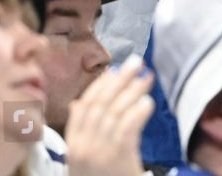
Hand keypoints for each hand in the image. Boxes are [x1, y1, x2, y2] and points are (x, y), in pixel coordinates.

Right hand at [64, 54, 155, 175]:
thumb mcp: (82, 160)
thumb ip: (81, 132)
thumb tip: (78, 103)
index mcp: (72, 146)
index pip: (84, 107)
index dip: (100, 86)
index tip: (114, 71)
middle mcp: (83, 147)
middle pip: (101, 104)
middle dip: (120, 80)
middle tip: (136, 61)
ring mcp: (100, 152)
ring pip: (116, 112)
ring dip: (133, 91)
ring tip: (147, 78)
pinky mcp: (119, 158)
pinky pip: (129, 127)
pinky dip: (138, 111)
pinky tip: (148, 102)